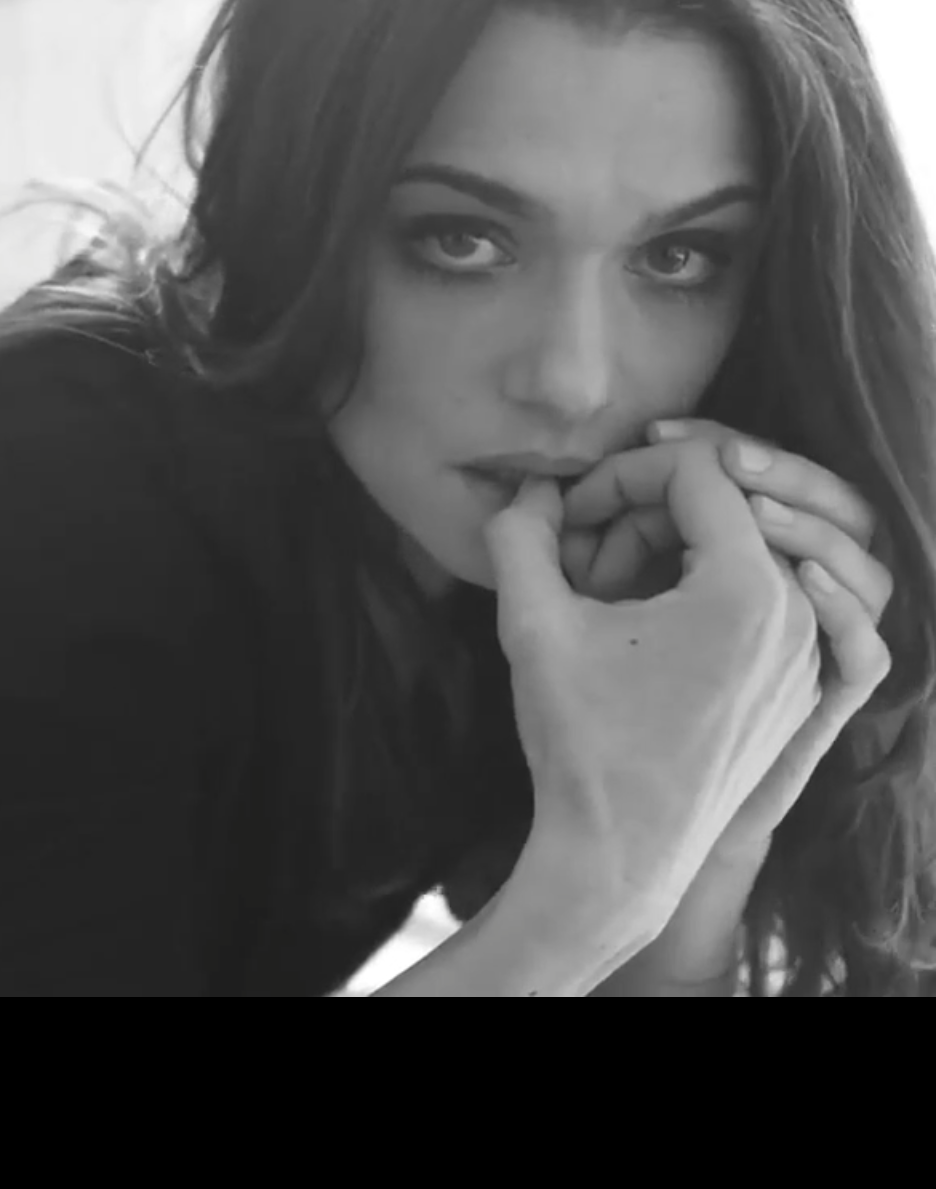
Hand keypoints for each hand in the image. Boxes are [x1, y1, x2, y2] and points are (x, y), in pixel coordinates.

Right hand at [484, 451, 821, 918]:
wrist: (621, 855)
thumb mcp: (532, 624)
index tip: (571, 518)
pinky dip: (693, 600)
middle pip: (721, 511)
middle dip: (641, 519)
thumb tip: (533, 489)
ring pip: (736, 557)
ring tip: (601, 602)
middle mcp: (797, 615)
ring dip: (665, 559)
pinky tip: (635, 640)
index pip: (696, 471)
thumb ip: (522, 535)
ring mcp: (803, 656)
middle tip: (578, 566)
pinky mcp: (794, 690)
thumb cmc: (581, 740)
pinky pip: (752, 607)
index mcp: (749, 588)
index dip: (620, 476)